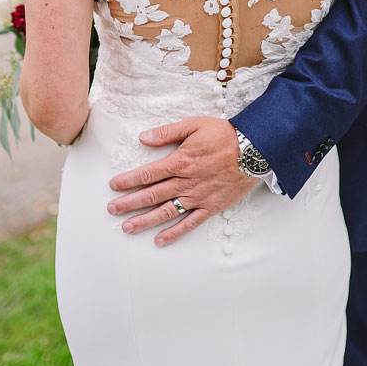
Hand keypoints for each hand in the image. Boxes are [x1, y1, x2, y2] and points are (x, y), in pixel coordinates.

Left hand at [106, 117, 256, 244]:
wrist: (255, 150)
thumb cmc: (224, 135)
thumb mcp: (193, 125)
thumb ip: (166, 132)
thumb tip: (143, 137)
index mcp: (178, 161)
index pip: (146, 174)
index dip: (128, 181)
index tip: (113, 186)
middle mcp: (185, 182)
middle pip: (151, 195)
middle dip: (129, 203)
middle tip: (111, 210)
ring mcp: (198, 197)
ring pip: (166, 212)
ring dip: (145, 220)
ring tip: (127, 228)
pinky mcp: (211, 207)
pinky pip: (189, 223)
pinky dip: (174, 233)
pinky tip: (159, 240)